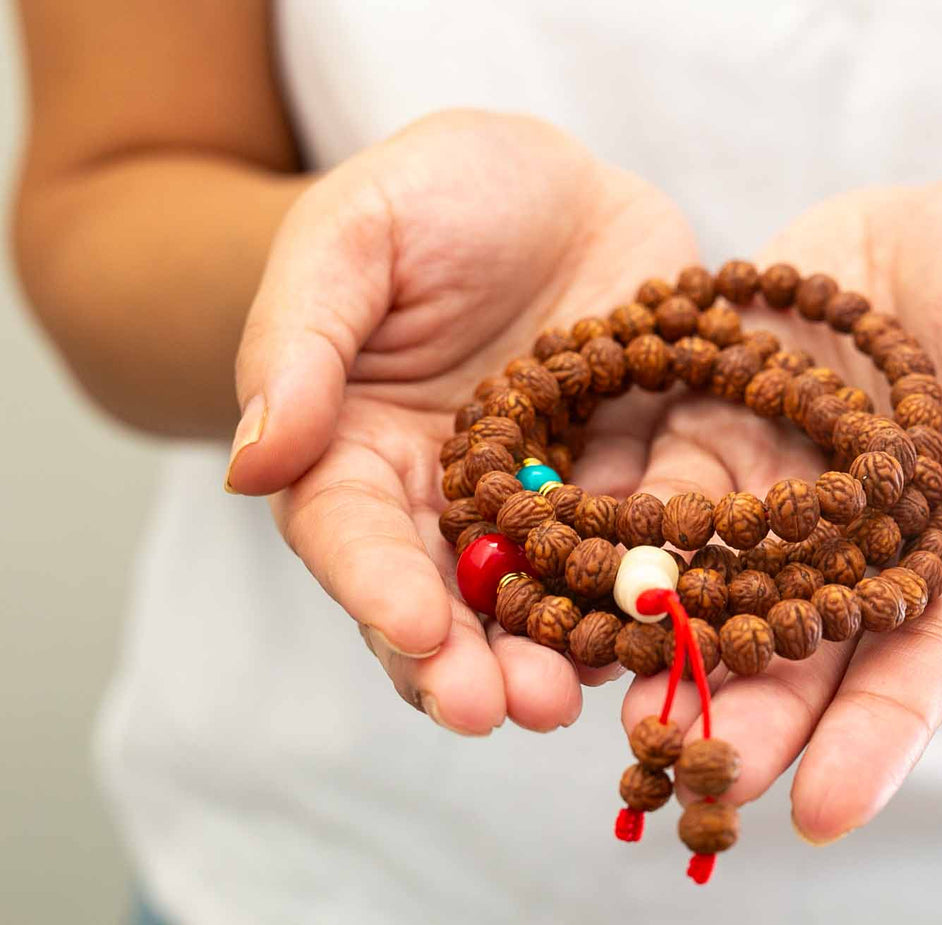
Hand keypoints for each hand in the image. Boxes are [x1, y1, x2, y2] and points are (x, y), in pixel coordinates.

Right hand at [225, 110, 697, 734]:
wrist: (552, 182)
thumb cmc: (432, 194)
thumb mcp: (353, 238)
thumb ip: (300, 344)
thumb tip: (254, 460)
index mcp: (358, 453)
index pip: (354, 539)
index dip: (380, 591)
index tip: (415, 632)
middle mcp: (450, 504)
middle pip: (450, 604)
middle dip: (473, 665)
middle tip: (509, 710)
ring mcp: (547, 506)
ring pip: (549, 602)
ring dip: (564, 656)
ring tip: (579, 698)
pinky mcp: (632, 488)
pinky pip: (647, 552)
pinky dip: (655, 596)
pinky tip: (672, 630)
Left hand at [621, 180, 941, 842]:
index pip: (920, 667)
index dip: (877, 741)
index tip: (826, 812)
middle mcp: (854, 556)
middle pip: (804, 656)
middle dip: (757, 722)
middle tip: (705, 784)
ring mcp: (775, 502)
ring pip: (719, 598)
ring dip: (674, 658)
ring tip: (628, 718)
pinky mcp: (713, 441)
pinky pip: (661, 500)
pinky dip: (621, 548)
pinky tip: (573, 590)